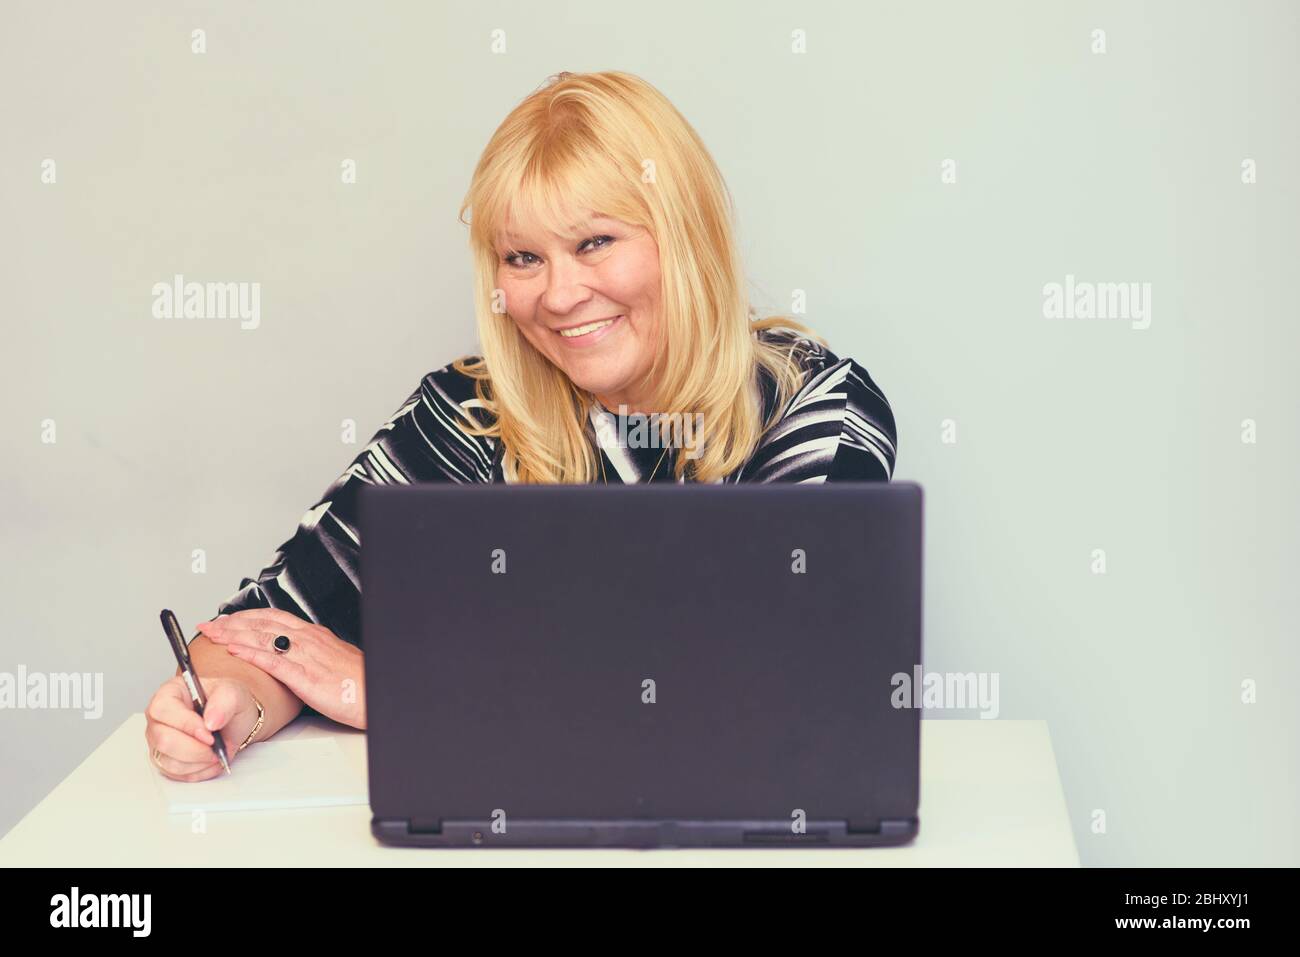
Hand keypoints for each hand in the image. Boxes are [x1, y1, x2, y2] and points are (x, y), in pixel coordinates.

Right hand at [144, 674, 256, 780]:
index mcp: (170, 693)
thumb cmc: (228, 703)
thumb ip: (224, 702)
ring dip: (200, 762)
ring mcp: (158, 742)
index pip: (163, 710)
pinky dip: (199, 771)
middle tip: (216, 746)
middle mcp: (159, 718)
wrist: (234, 722)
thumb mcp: (234, 693)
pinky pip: (176, 774)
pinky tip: (211, 760)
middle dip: (195, 749)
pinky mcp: (165, 761)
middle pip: (163, 740)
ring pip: (170, 762)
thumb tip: (211, 721)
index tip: (209, 733)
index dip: (186, 724)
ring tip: (217, 752)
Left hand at [196, 609, 365, 729]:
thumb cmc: (359, 682)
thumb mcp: (334, 659)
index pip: (274, 618)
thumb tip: (296, 656)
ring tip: (213, 633)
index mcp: (315, 635)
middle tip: (209, 624)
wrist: (374, 694)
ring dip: (233, 633)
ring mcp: (305, 656)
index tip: (227, 619)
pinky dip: (250, 652)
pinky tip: (234, 650)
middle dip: (232, 622)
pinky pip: (272, 661)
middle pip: (263, 623)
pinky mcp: (304, 676)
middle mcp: (308, 640)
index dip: (247, 617)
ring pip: (263, 637)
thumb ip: (313, 654)